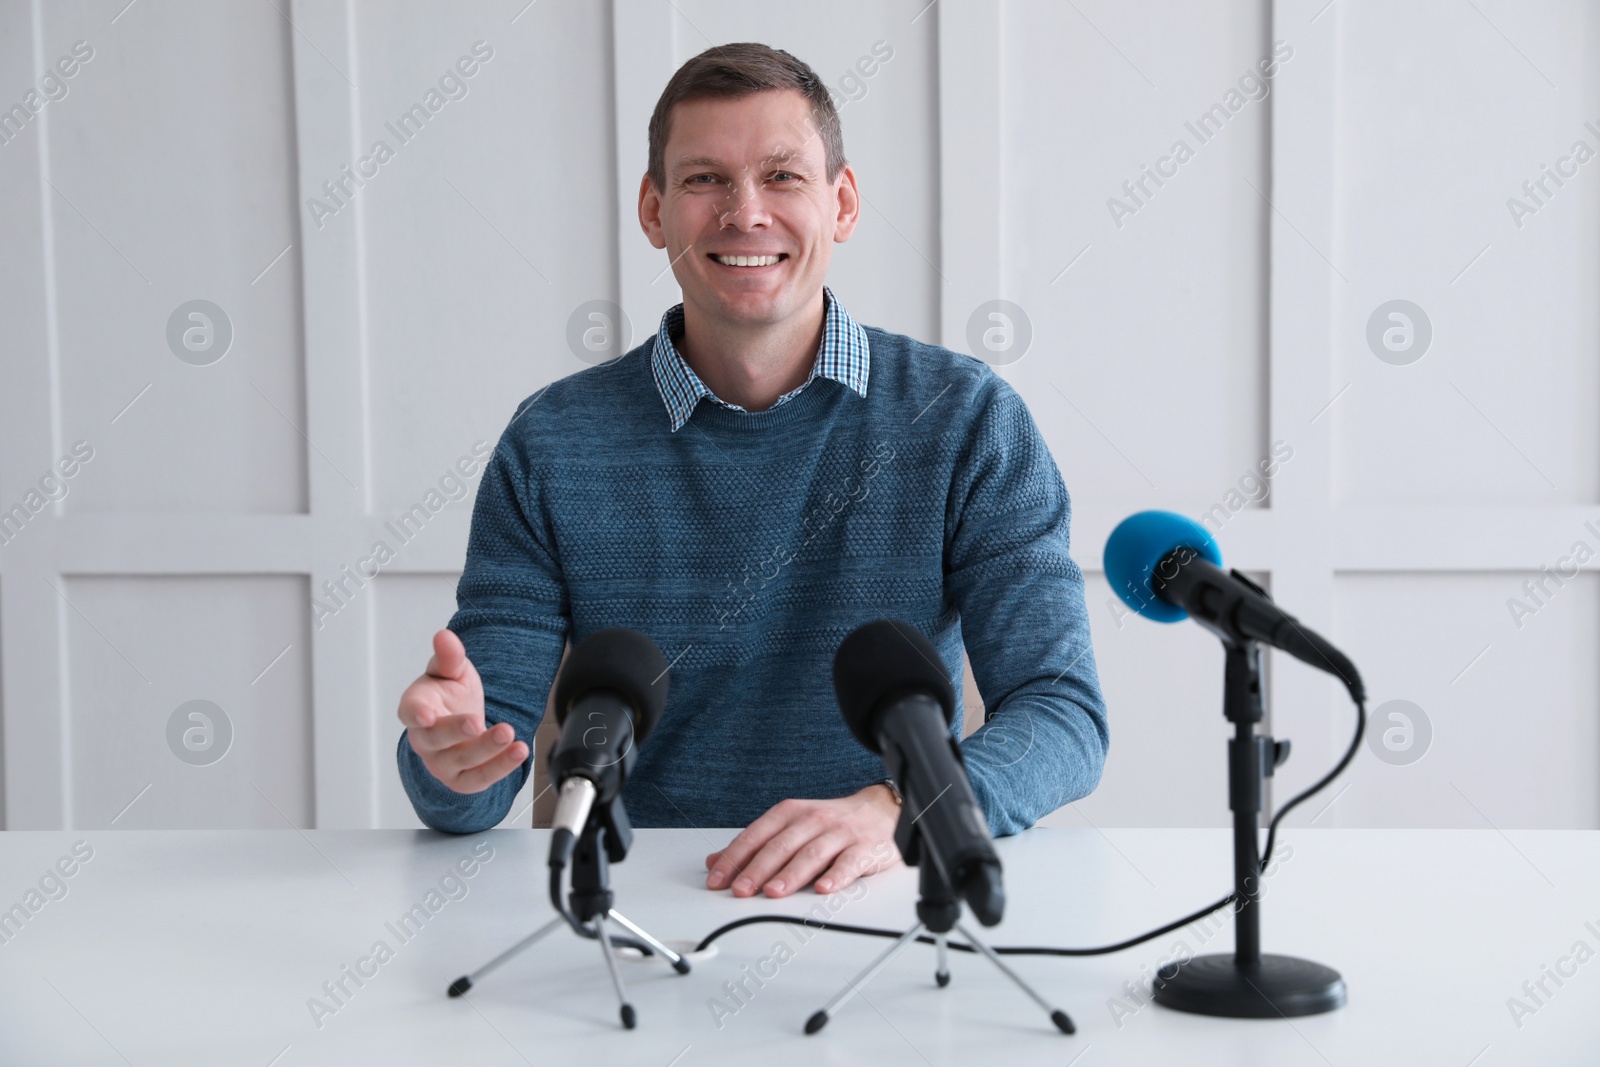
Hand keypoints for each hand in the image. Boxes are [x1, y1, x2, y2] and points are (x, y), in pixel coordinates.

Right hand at [398, 629, 526, 792]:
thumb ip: (449, 656)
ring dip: (486, 749)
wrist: (462, 723)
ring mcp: (442, 762)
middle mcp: (425, 739)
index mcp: (416, 708)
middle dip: (456, 731)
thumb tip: (444, 636)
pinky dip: (500, 767)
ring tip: (509, 733)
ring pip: (461, 761)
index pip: (411, 711)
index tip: (425, 714)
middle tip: (476, 721)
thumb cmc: (449, 696)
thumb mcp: (451, 671)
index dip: (416, 713)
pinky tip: (519, 752)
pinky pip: (479, 779)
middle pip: (436, 739)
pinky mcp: (462, 779)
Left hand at [704, 785, 902, 897]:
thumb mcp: (790, 826)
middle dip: (758, 869)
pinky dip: (836, 876)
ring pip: (812, 854)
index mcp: (791, 813)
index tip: (718, 880)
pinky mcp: (866, 848)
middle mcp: (814, 820)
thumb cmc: (831, 823)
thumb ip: (755, 844)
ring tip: (774, 892)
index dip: (735, 857)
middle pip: (781, 846)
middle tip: (741, 890)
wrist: (880, 810)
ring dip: (791, 874)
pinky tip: (824, 889)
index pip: (757, 835)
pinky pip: (850, 863)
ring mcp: (840, 834)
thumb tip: (717, 862)